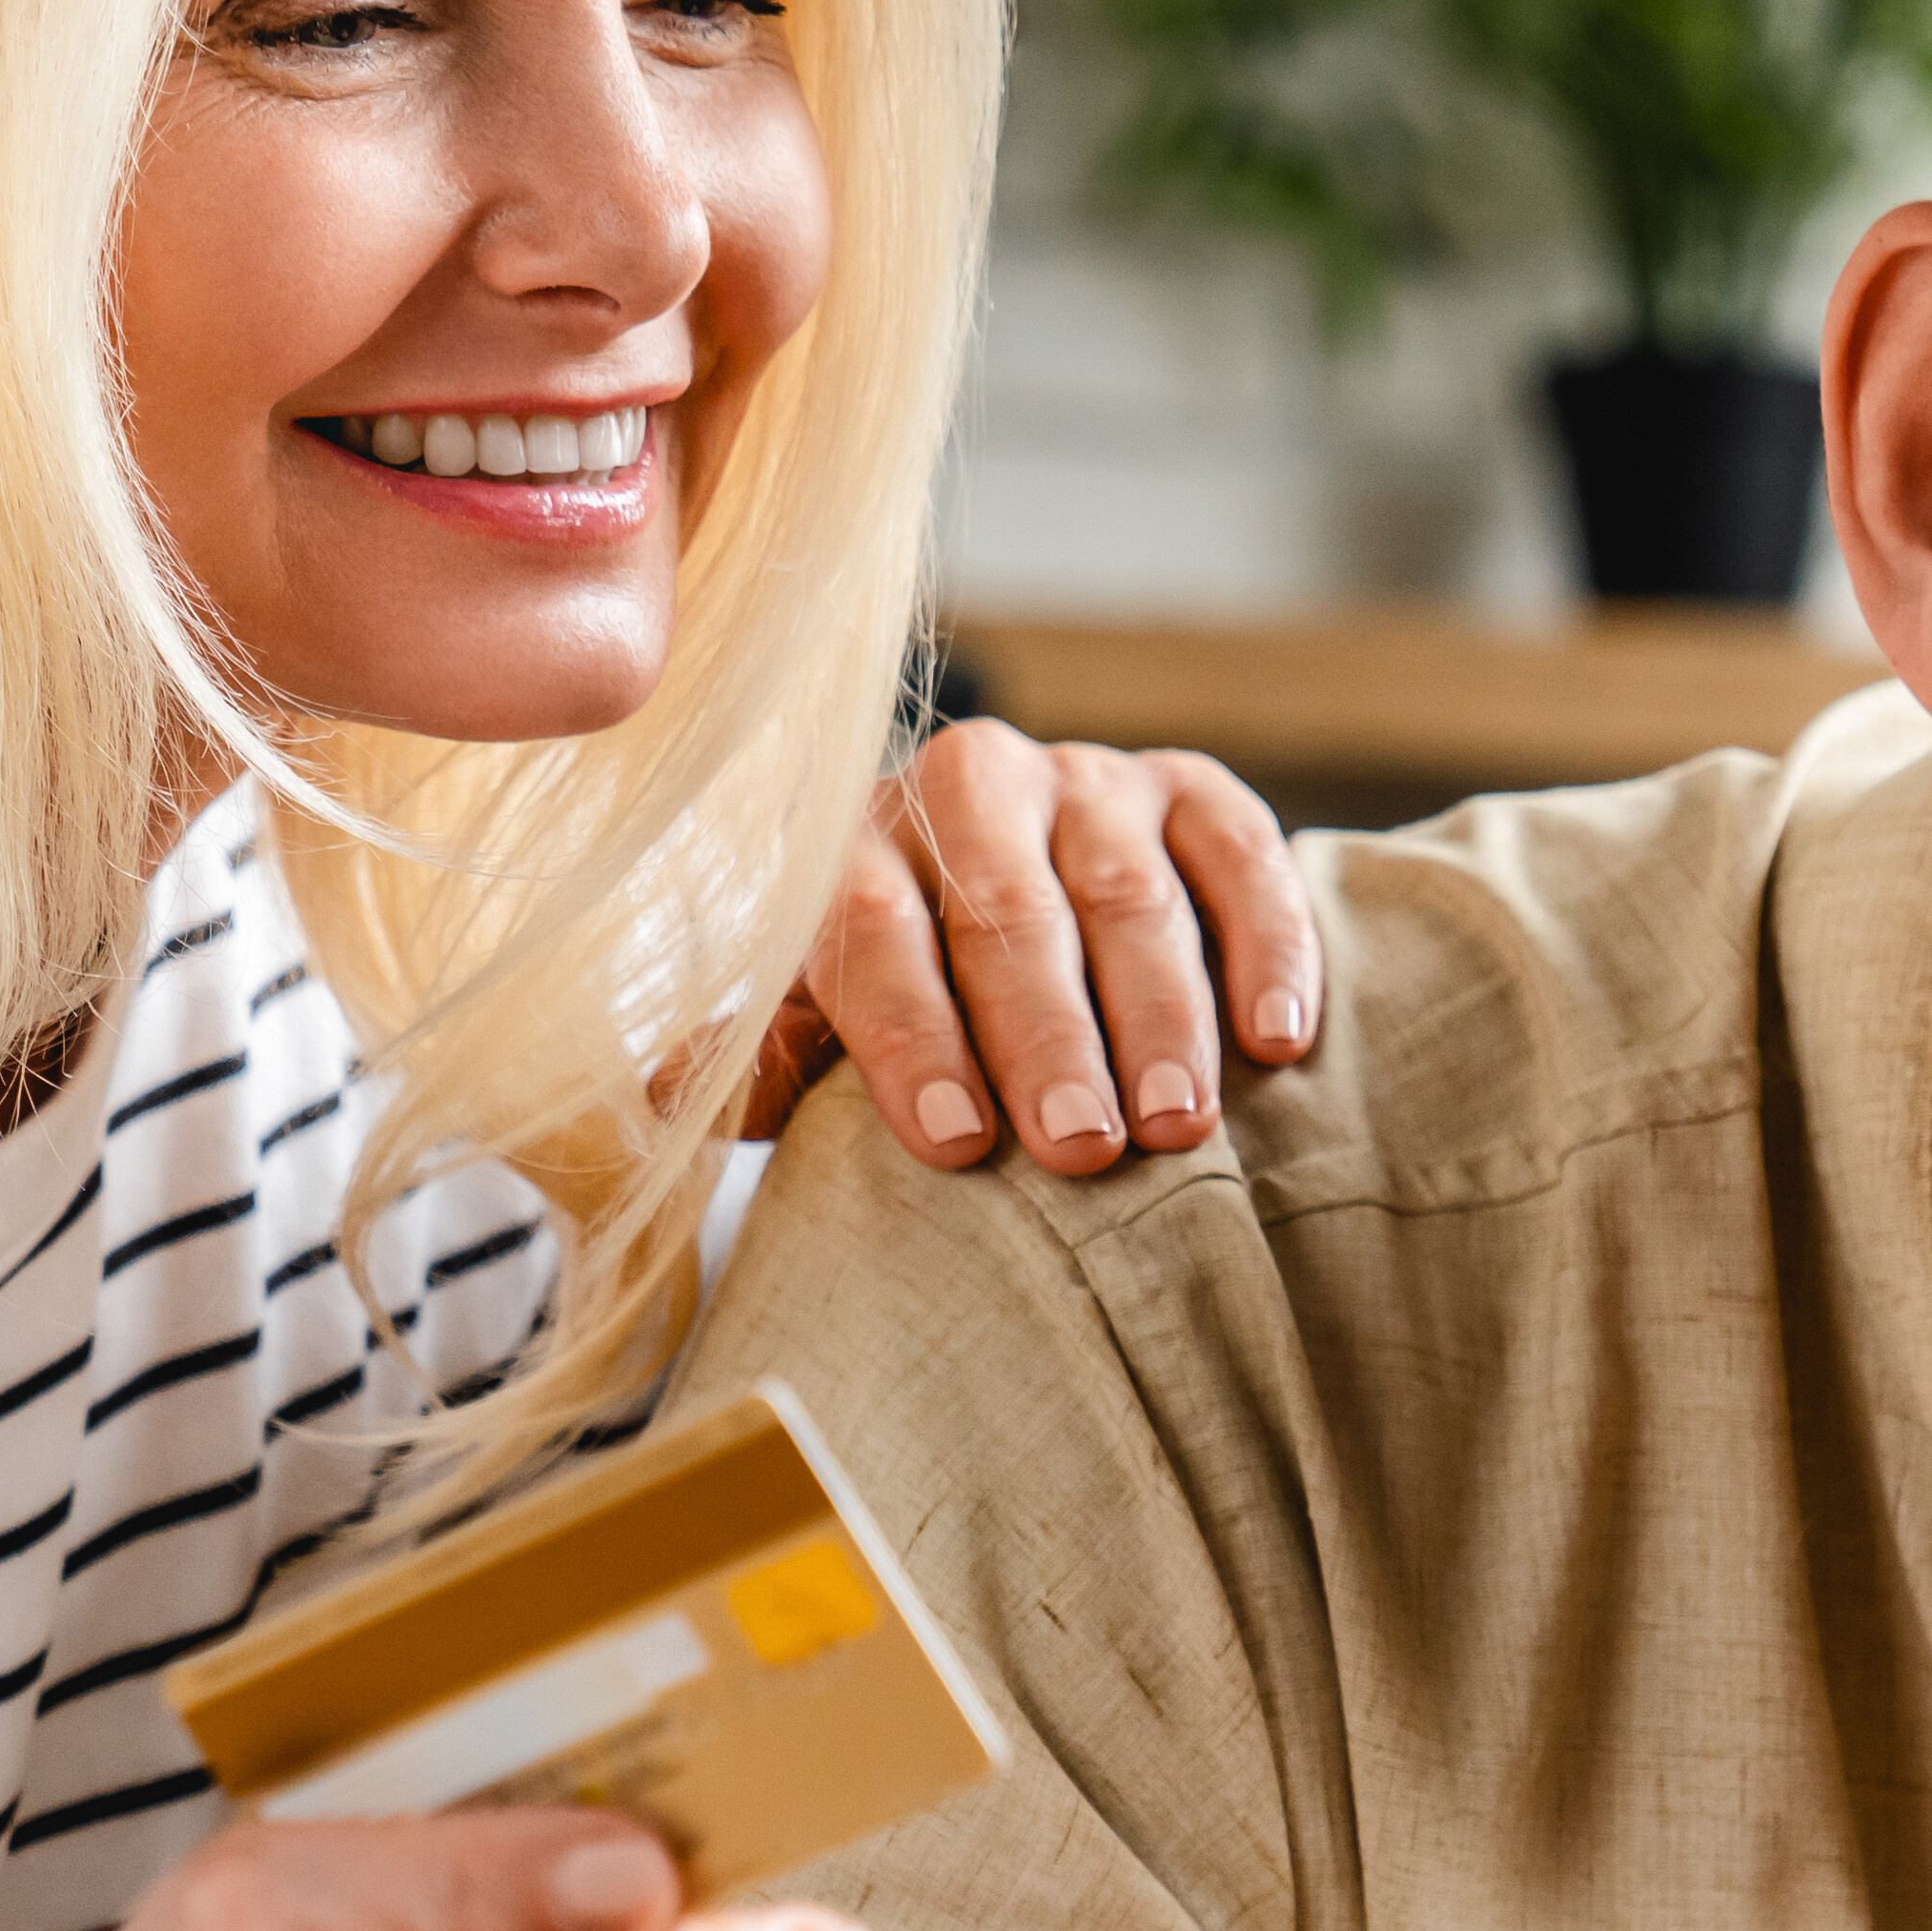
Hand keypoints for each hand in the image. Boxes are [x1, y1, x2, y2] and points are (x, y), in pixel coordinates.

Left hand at [755, 720, 1320, 1175]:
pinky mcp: (1195, 791)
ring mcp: (1090, 783)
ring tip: (1178, 1121)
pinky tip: (1279, 1038)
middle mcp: (969, 790)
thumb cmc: (909, 1002)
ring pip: (1126, 888)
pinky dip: (1265, 942)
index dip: (909, 1035)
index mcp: (857, 850)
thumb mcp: (815, 1028)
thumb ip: (752, 1063)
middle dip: (1044, 1033)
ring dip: (1157, 1009)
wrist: (1027, 911)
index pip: (869, 930)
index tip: (956, 1143)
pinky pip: (1240, 852)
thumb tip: (653, 1107)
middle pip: (1006, 910)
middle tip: (1082, 1147)